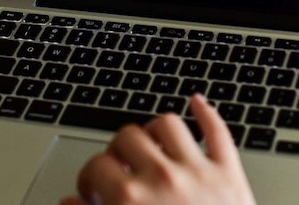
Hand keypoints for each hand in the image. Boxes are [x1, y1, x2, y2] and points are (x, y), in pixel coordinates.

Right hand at [60, 94, 256, 204]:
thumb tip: (69, 203)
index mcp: (131, 199)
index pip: (96, 166)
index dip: (89, 177)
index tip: (92, 189)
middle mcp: (162, 177)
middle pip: (128, 136)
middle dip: (118, 151)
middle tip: (119, 169)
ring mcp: (198, 172)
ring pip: (168, 124)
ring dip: (155, 131)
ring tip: (150, 146)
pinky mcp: (229, 175)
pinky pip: (218, 132)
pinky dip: (207, 113)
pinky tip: (197, 103)